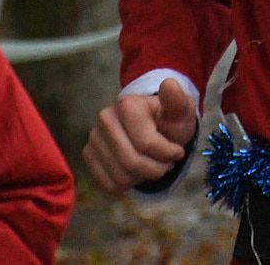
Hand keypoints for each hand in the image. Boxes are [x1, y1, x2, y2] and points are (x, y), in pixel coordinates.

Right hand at [83, 77, 198, 195]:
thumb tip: (169, 84)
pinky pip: (108, 184)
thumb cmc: (168, 121)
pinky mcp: (89, 156)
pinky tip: (137, 172)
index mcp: (127, 105)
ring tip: (152, 165)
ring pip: (120, 176)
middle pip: (131, 162)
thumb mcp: (180, 111)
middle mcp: (104, 119)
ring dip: (142, 178)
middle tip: (166, 164)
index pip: (146, 144)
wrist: (154, 128)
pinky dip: (127, 185)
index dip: (167, 155)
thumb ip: (177, 101)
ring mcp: (93, 138)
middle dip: (156, 169)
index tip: (178, 152)